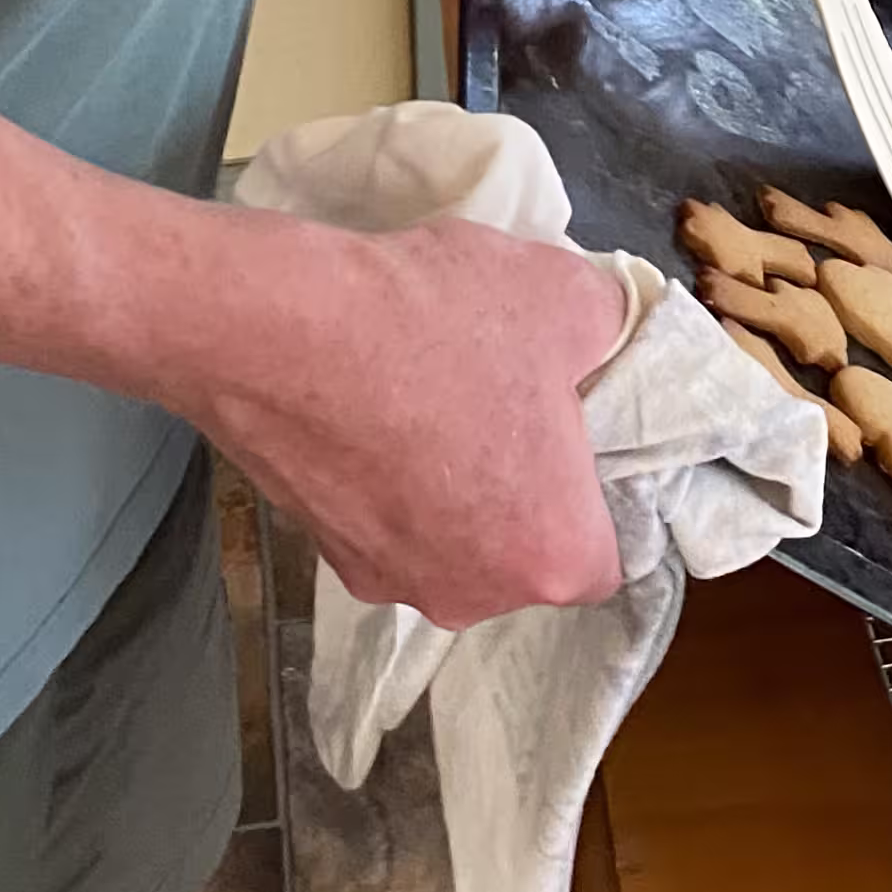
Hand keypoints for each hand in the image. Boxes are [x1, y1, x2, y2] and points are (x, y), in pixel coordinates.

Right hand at [204, 216, 627, 623]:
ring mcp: (389, 581)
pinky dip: (387, 470)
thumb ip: (613, 329)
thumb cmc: (439, 324)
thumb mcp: (566, 294)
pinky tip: (373, 399)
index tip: (578, 425)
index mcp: (550, 557)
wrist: (278, 331)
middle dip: (522, 479)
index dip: (599, 485)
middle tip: (505, 390)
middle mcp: (472, 597)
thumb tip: (609, 334)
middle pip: (524, 545)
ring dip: (450, 475)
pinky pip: (384, 515)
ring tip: (430, 382)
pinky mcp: (322, 553)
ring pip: (450, 531)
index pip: (608, 552)